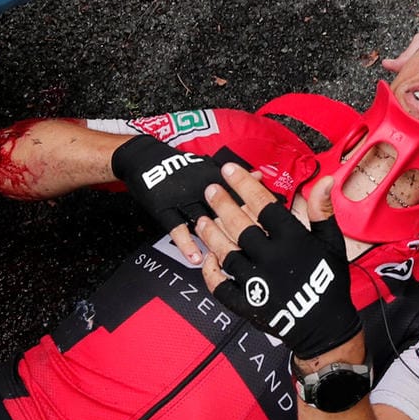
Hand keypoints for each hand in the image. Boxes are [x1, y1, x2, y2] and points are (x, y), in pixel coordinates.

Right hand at [111, 137, 247, 262]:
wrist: (146, 159)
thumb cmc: (180, 166)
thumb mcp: (207, 166)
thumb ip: (234, 176)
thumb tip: (259, 177)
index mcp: (214, 177)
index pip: (240, 195)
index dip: (257, 212)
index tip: (272, 230)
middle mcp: (201, 188)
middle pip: (224, 210)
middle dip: (240, 230)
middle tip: (254, 250)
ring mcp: (182, 199)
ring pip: (202, 221)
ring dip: (215, 240)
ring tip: (226, 260)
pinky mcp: (165, 208)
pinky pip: (177, 228)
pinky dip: (187, 244)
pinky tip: (195, 258)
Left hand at [193, 163, 359, 360]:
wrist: (327, 329)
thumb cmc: (330, 283)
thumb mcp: (332, 243)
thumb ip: (322, 211)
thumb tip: (326, 180)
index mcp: (294, 242)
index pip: (264, 206)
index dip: (245, 185)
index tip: (230, 171)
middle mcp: (273, 260)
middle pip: (241, 226)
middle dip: (223, 205)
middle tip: (210, 190)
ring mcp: (258, 284)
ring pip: (227, 253)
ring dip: (212, 235)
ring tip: (202, 220)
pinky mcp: (248, 305)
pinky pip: (221, 287)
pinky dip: (211, 273)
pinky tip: (207, 258)